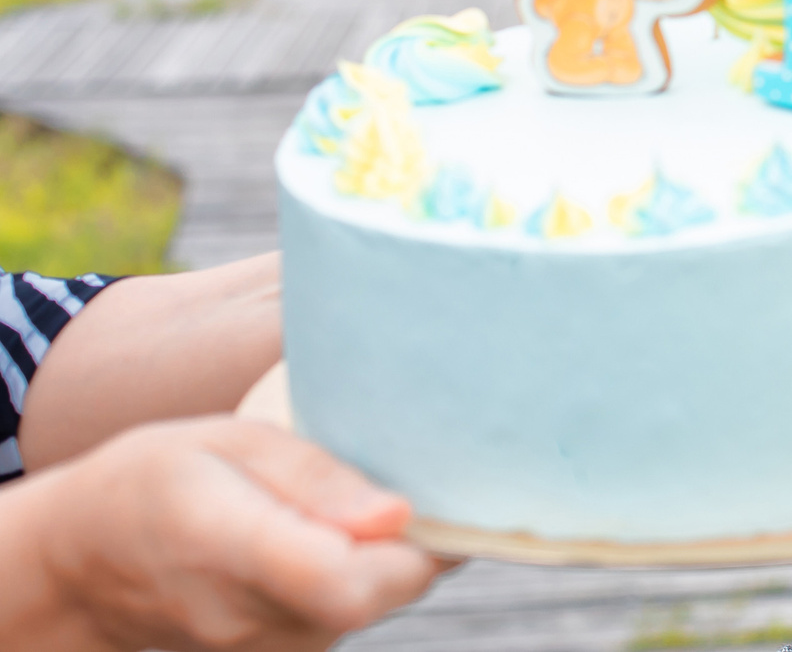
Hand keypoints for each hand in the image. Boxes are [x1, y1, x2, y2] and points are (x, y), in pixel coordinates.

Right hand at [14, 417, 439, 651]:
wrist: (78, 564)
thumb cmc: (155, 480)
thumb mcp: (228, 442)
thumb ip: (314, 479)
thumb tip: (398, 516)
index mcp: (231, 547)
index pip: (346, 582)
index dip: (413, 548)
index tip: (431, 494)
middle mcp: (248, 617)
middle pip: (376, 598)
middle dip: (414, 543)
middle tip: (400, 480)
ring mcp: (258, 650)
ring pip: (368, 610)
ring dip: (384, 560)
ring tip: (348, 504)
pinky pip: (342, 619)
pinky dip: (355, 578)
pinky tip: (327, 538)